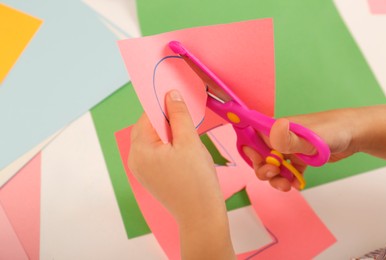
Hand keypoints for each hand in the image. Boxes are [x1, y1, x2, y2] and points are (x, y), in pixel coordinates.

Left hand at [128, 89, 234, 258]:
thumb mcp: (189, 141)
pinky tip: (183, 150)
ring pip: (152, 141)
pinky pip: (156, 153)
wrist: (201, 216)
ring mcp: (142, 171)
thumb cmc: (197, 180)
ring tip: (187, 135)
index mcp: (140, 150)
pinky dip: (168, 146)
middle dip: (166, 120)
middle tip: (185, 118)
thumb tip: (170, 94)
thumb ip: (178, 115)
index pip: (147, 117)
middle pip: (147, 128)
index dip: (162, 105)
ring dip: (168, 133)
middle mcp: (135, 160)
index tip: (177, 98)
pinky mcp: (151, 178)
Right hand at [243, 108, 361, 191]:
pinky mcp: (299, 157)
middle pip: (260, 156)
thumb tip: (273, 131)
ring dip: (276, 178)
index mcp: (274, 128)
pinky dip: (289, 179)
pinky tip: (297, 184)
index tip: (260, 162)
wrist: (353, 134)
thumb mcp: (309, 138)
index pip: (251, 139)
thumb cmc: (331, 131)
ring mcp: (289, 148)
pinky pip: (288, 171)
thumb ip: (289, 139)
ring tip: (286, 185)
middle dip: (263, 170)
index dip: (250, 153)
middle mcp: (278, 137)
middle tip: (274, 175)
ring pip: (273, 166)